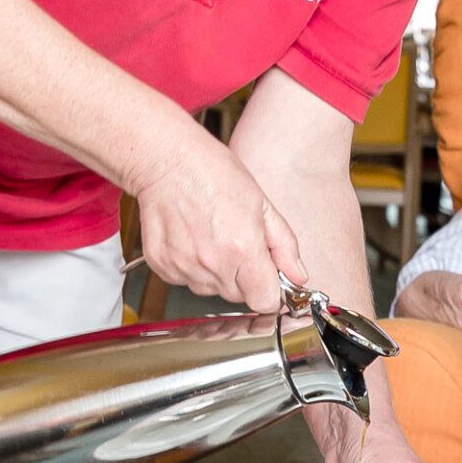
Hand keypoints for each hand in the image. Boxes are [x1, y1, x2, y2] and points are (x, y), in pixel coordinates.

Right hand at [130, 142, 307, 311]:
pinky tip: (193, 239)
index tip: (269, 279)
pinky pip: (185, 280)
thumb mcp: (263, 205)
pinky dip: (192, 267)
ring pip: (211, 290)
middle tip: (238, 244)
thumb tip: (298, 275)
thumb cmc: (215, 174)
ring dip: (217, 273)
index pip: (264, 301)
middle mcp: (212, 263)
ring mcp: (183, 266)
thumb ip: (284, 246)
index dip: (271, 291)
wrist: (168, 161)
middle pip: (239, 297)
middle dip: (245, 278)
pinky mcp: (162, 266)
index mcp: (242, 249)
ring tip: (213, 237)